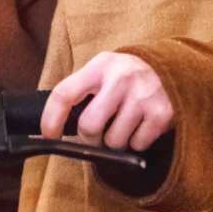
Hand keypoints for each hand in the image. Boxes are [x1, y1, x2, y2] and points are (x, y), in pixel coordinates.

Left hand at [40, 52, 173, 151]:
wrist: (162, 69)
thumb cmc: (119, 79)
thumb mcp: (98, 74)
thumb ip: (78, 94)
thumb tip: (52, 133)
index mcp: (98, 66)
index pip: (64, 94)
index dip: (51, 120)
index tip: (49, 136)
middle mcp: (121, 78)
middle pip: (90, 126)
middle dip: (89, 139)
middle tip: (96, 136)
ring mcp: (143, 95)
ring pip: (114, 141)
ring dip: (113, 142)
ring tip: (121, 126)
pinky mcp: (161, 113)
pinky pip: (137, 145)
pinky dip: (135, 143)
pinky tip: (138, 126)